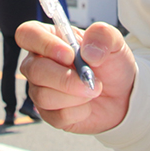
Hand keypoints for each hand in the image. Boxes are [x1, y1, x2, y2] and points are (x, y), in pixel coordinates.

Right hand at [16, 20, 135, 134]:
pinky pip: (55, 115)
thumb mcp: (115, 42)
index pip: (27, 34)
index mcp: (50, 38)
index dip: (44, 44)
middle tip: (90, 80)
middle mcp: (39, 63)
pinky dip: (78, 111)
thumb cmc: (111, 64)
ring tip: (93, 90)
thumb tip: (87, 52)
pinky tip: (88, 105)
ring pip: (42, 95)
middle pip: (33, 70)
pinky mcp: (49, 113)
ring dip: (75, 96)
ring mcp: (41, 89)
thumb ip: (103, 36)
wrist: (122, 94)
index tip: (69, 55)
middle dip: (65, 78)